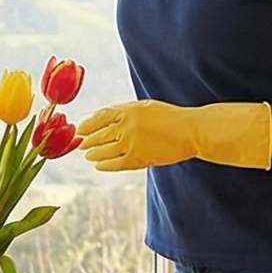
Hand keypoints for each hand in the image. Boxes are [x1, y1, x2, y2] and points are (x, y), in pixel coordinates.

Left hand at [77, 100, 271, 172]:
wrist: (191, 130)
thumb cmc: (172, 118)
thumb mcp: (147, 107)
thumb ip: (126, 112)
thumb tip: (105, 119)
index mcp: (128, 109)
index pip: (100, 117)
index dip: (87, 124)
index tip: (79, 129)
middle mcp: (126, 125)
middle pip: (99, 135)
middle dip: (87, 141)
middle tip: (79, 145)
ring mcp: (131, 142)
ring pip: (104, 150)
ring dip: (93, 154)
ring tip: (88, 156)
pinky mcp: (138, 157)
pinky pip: (116, 164)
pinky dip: (105, 165)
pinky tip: (99, 165)